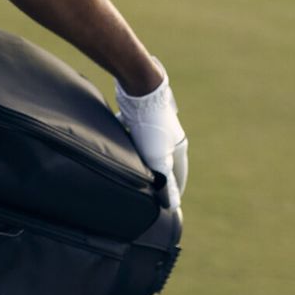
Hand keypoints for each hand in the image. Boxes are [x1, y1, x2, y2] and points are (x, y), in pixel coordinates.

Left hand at [115, 65, 187, 212]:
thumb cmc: (151, 126)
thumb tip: (173, 205)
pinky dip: (126, 140)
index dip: (174, 190)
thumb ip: (165, 181)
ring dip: (140, 158)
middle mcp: (168, 135)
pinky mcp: (137, 115)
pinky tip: (115, 145)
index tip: (168, 205)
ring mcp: (153, 124)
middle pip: (163, 160)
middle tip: (148, 190)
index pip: (179, 175)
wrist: (141, 88)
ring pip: (146, 146)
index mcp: (177, 146)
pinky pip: (131, 132)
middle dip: (157, 175)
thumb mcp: (159, 158)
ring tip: (131, 170)